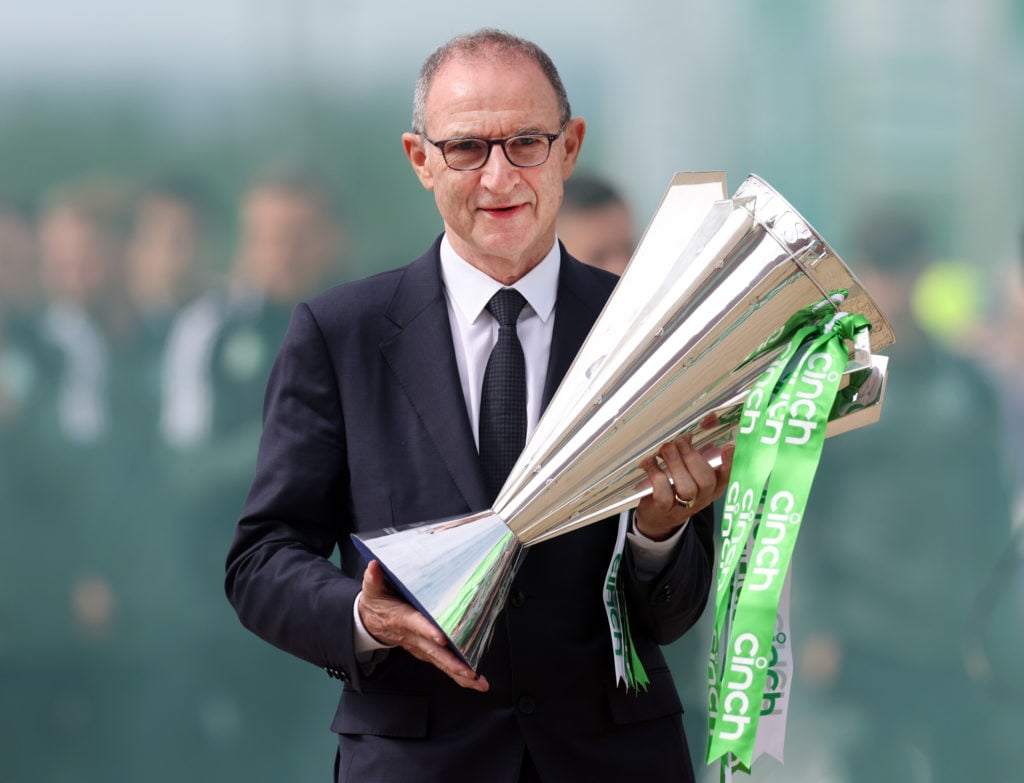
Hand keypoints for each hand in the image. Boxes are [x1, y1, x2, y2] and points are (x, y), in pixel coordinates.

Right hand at [358, 560, 489, 691]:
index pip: (416, 625)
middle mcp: (413, 637)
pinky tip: (473, 680)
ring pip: (440, 662)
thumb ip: (374, 578)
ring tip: (478, 681)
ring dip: (459, 673)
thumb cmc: (376, 604)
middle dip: (452, 663)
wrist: (370, 622)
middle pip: (434, 651)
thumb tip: (375, 566)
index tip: (441, 638)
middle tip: (470, 671)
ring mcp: (419, 646)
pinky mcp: (425, 651)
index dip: (427, 631)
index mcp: (402, 618)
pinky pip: (442, 664)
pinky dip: (457, 674)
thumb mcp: (372, 589)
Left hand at [634, 435, 734, 540]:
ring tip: (665, 449)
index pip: (726, 477)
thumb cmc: (676, 485)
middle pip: (706, 481)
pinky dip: (656, 474)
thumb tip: (709, 419)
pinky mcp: (663, 508)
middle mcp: (702, 498)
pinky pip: (663, 493)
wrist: (657, 515)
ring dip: (675, 463)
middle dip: (692, 456)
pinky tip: (650, 462)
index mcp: (713, 487)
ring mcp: (683, 506)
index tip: (728, 447)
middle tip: (679, 441)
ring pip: (687, 488)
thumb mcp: (689, 468)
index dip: (729, 463)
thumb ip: (698, 447)